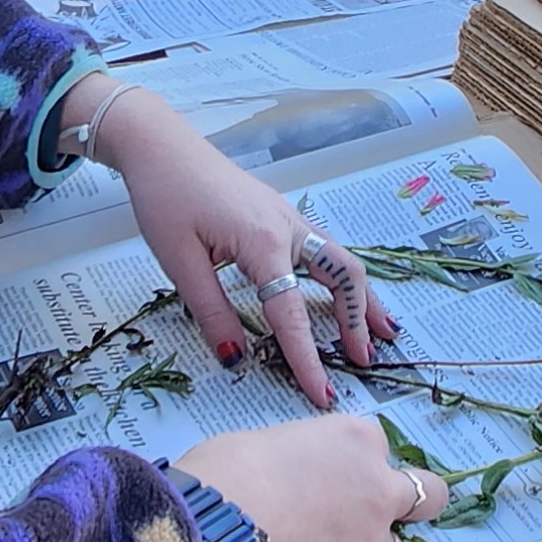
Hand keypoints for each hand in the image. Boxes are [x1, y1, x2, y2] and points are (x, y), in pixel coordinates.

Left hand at [72, 78, 395, 409]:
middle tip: (366, 362)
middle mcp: (289, 228)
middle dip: (359, 322)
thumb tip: (237, 358)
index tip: (321, 395)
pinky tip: (346, 294)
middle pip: (343, 277)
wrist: (160, 145)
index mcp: (263, 243)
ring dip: (363, 298)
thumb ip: (212, 312)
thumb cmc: (165, 198)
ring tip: (381, 332)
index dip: (308, 358)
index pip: (293, 314)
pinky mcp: (282, 215)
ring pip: (343, 260)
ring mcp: (290, 218)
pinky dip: (345, 277)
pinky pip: (328, 249)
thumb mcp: (179, 263)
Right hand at [173, 413, 446, 541]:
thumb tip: (291, 475)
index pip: (376, 447)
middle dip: (412, 503)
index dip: (355, 463)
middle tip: (378, 513)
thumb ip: (298, 459)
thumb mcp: (261, 444)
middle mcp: (376, 490)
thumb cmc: (223, 477)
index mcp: (354, 441)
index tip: (333, 473)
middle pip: (425, 495)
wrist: (211, 536)